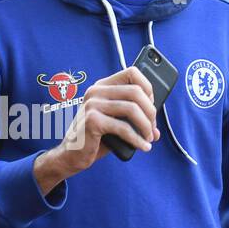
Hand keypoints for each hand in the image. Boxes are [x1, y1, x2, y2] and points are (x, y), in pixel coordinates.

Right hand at [32, 66, 158, 194]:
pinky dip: (137, 139)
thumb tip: (156, 129)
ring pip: (132, 109)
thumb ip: (133, 119)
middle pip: (136, 91)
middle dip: (150, 112)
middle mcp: (96, 92)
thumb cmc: (95, 138)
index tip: (151, 107)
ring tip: (149, 138)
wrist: (72, 155)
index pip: (132, 73)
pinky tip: (142, 147)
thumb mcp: (115, 122)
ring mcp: (92, 105)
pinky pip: (123, 128)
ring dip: (146, 126)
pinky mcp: (92, 121)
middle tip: (153, 129)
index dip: (148, 88)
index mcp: (102, 86)